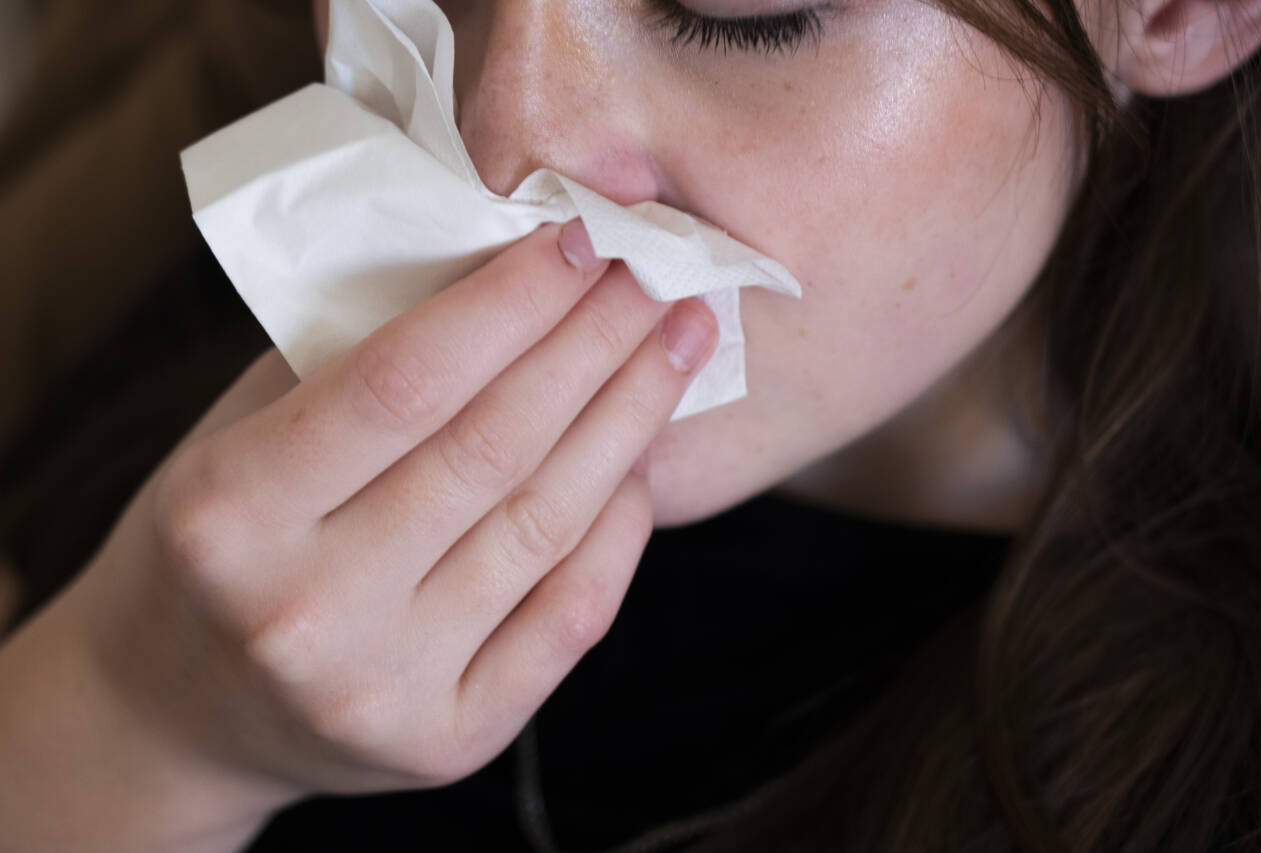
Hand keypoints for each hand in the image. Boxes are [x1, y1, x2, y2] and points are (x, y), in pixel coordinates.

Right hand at [63, 219, 717, 804]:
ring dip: (628, 419)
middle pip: (491, 448)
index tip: (583, 239)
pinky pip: (568, 616)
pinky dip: (620, 528)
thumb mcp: (247, 432)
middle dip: (592, 343)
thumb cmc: (217, 542)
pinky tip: (644, 457)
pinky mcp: (448, 741)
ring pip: (544, 525)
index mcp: (229, 513)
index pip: (404, 384)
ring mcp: (382, 688)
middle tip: (656, 275)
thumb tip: (506, 265)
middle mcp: (305, 611)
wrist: (178, 709)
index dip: (511, 303)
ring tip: (675, 344)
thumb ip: (361, 361)